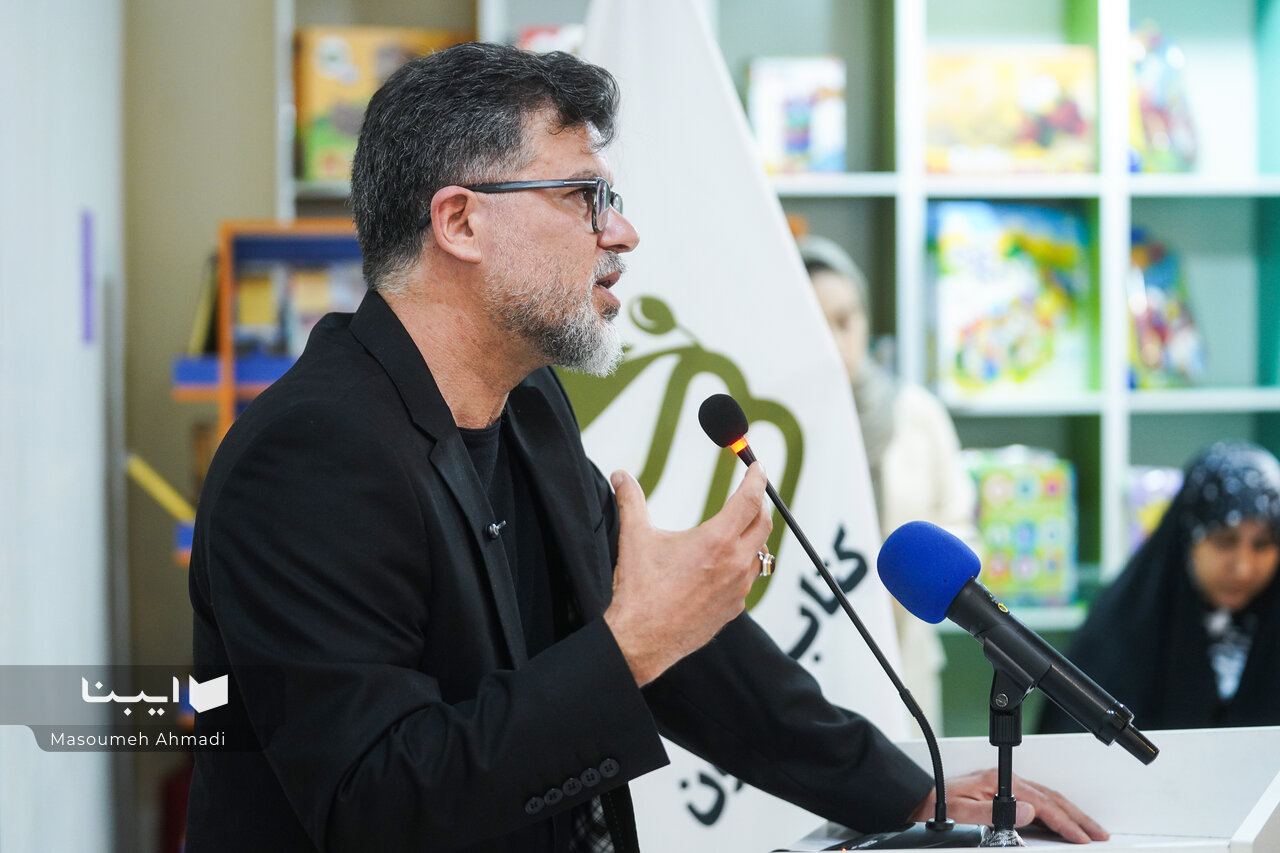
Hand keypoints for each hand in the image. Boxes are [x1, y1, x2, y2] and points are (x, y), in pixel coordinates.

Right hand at [603, 463, 771, 685]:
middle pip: (763, 524)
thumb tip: (621, 476)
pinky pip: (747, 580)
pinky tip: (724, 565)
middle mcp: (734, 564)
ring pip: (759, 554)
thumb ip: (631, 501)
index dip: (756, 479)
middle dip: (759, 504)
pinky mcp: (734, 608)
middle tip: (751, 493)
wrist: (641, 640)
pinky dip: (742, 566)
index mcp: (716, 541)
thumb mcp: (634, 538)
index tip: (757, 468)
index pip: (749, 500)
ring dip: (752, 537)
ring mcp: (738, 589)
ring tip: (738, 528)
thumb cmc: (639, 590)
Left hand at [910, 769, 1108, 843]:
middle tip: (1099, 835)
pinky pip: (1040, 799)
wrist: (924, 801)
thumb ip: (993, 814)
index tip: (1081, 837)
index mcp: (999, 782)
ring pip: (1048, 797)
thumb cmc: (940, 807)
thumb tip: (1027, 813)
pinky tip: (1066, 820)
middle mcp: (1006, 780)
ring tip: (1090, 829)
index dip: (1065, 822)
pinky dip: (1058, 810)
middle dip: (1078, 818)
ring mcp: (1006, 784)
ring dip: (1072, 813)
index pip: (1042, 804)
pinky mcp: (1005, 790)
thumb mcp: (961, 814)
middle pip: (1051, 798)